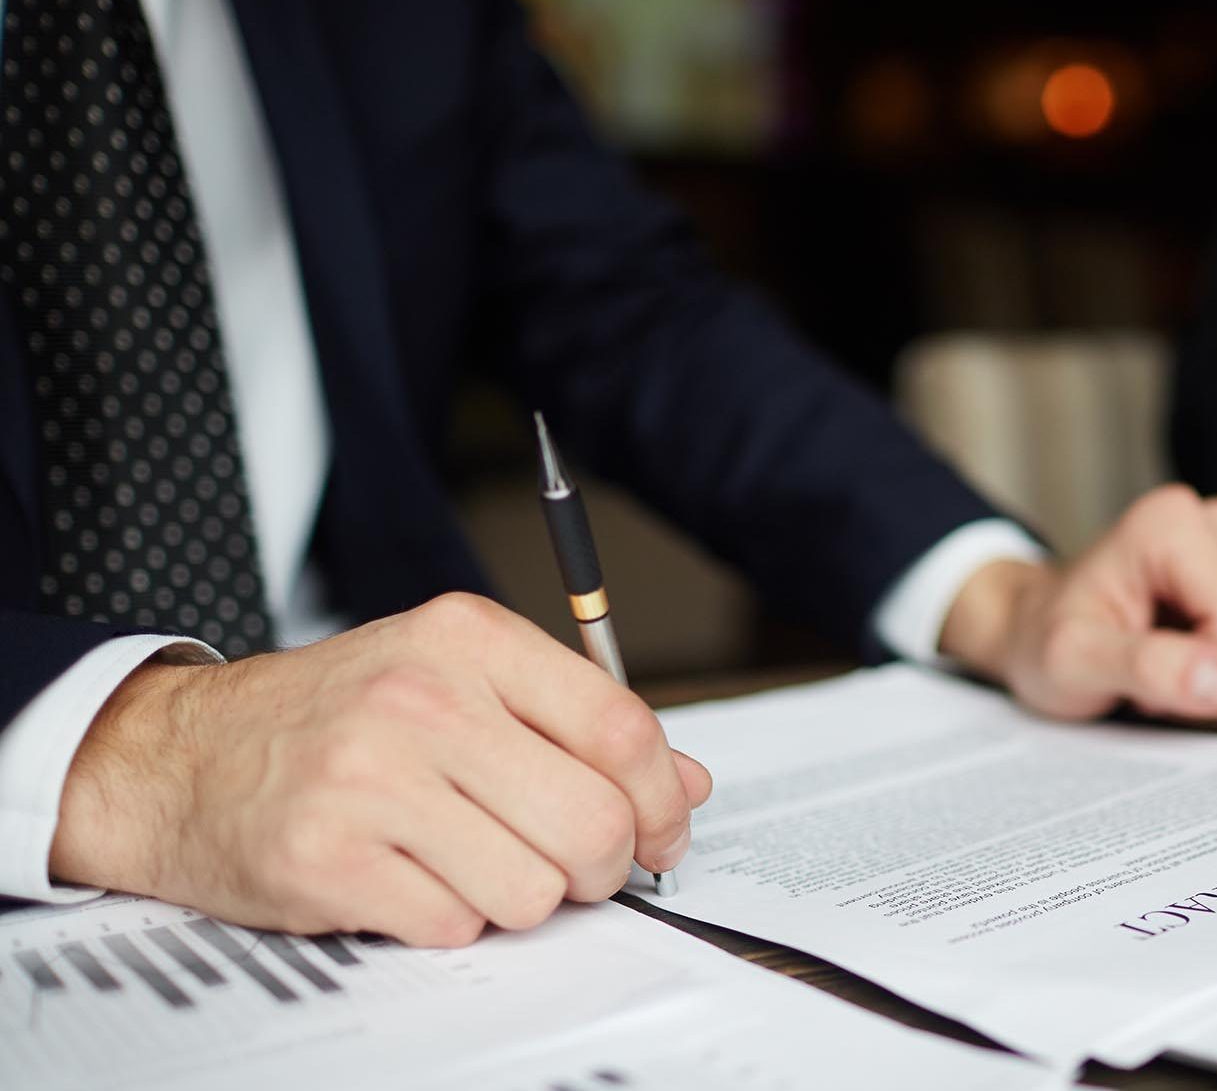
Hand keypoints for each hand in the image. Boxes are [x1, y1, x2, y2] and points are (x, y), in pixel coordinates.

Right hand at [49, 593, 713, 946]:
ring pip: (531, 890)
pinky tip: (408, 876)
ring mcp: (369, 780)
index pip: (621, 728)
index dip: (663, 799)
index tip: (662, 831)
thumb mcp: (460, 681)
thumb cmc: (336, 718)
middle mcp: (422, 699)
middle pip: (591, 822)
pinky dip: (446, 919)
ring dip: (516, 896)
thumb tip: (687, 784)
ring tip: (467, 860)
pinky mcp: (326, 859)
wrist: (181, 757)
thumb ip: (577, 726)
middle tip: (572, 866)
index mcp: (469, 639)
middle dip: (601, 866)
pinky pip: (453, 925)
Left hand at [940, 485, 1216, 724]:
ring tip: (1162, 674)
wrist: (1036, 634)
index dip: (1201, 671)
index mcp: (1174, 523)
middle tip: (1147, 681)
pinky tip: (1188, 674)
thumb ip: (1148, 667)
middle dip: (1211, 684)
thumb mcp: (1072, 659)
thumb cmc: (1045, 638)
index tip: (1140, 679)